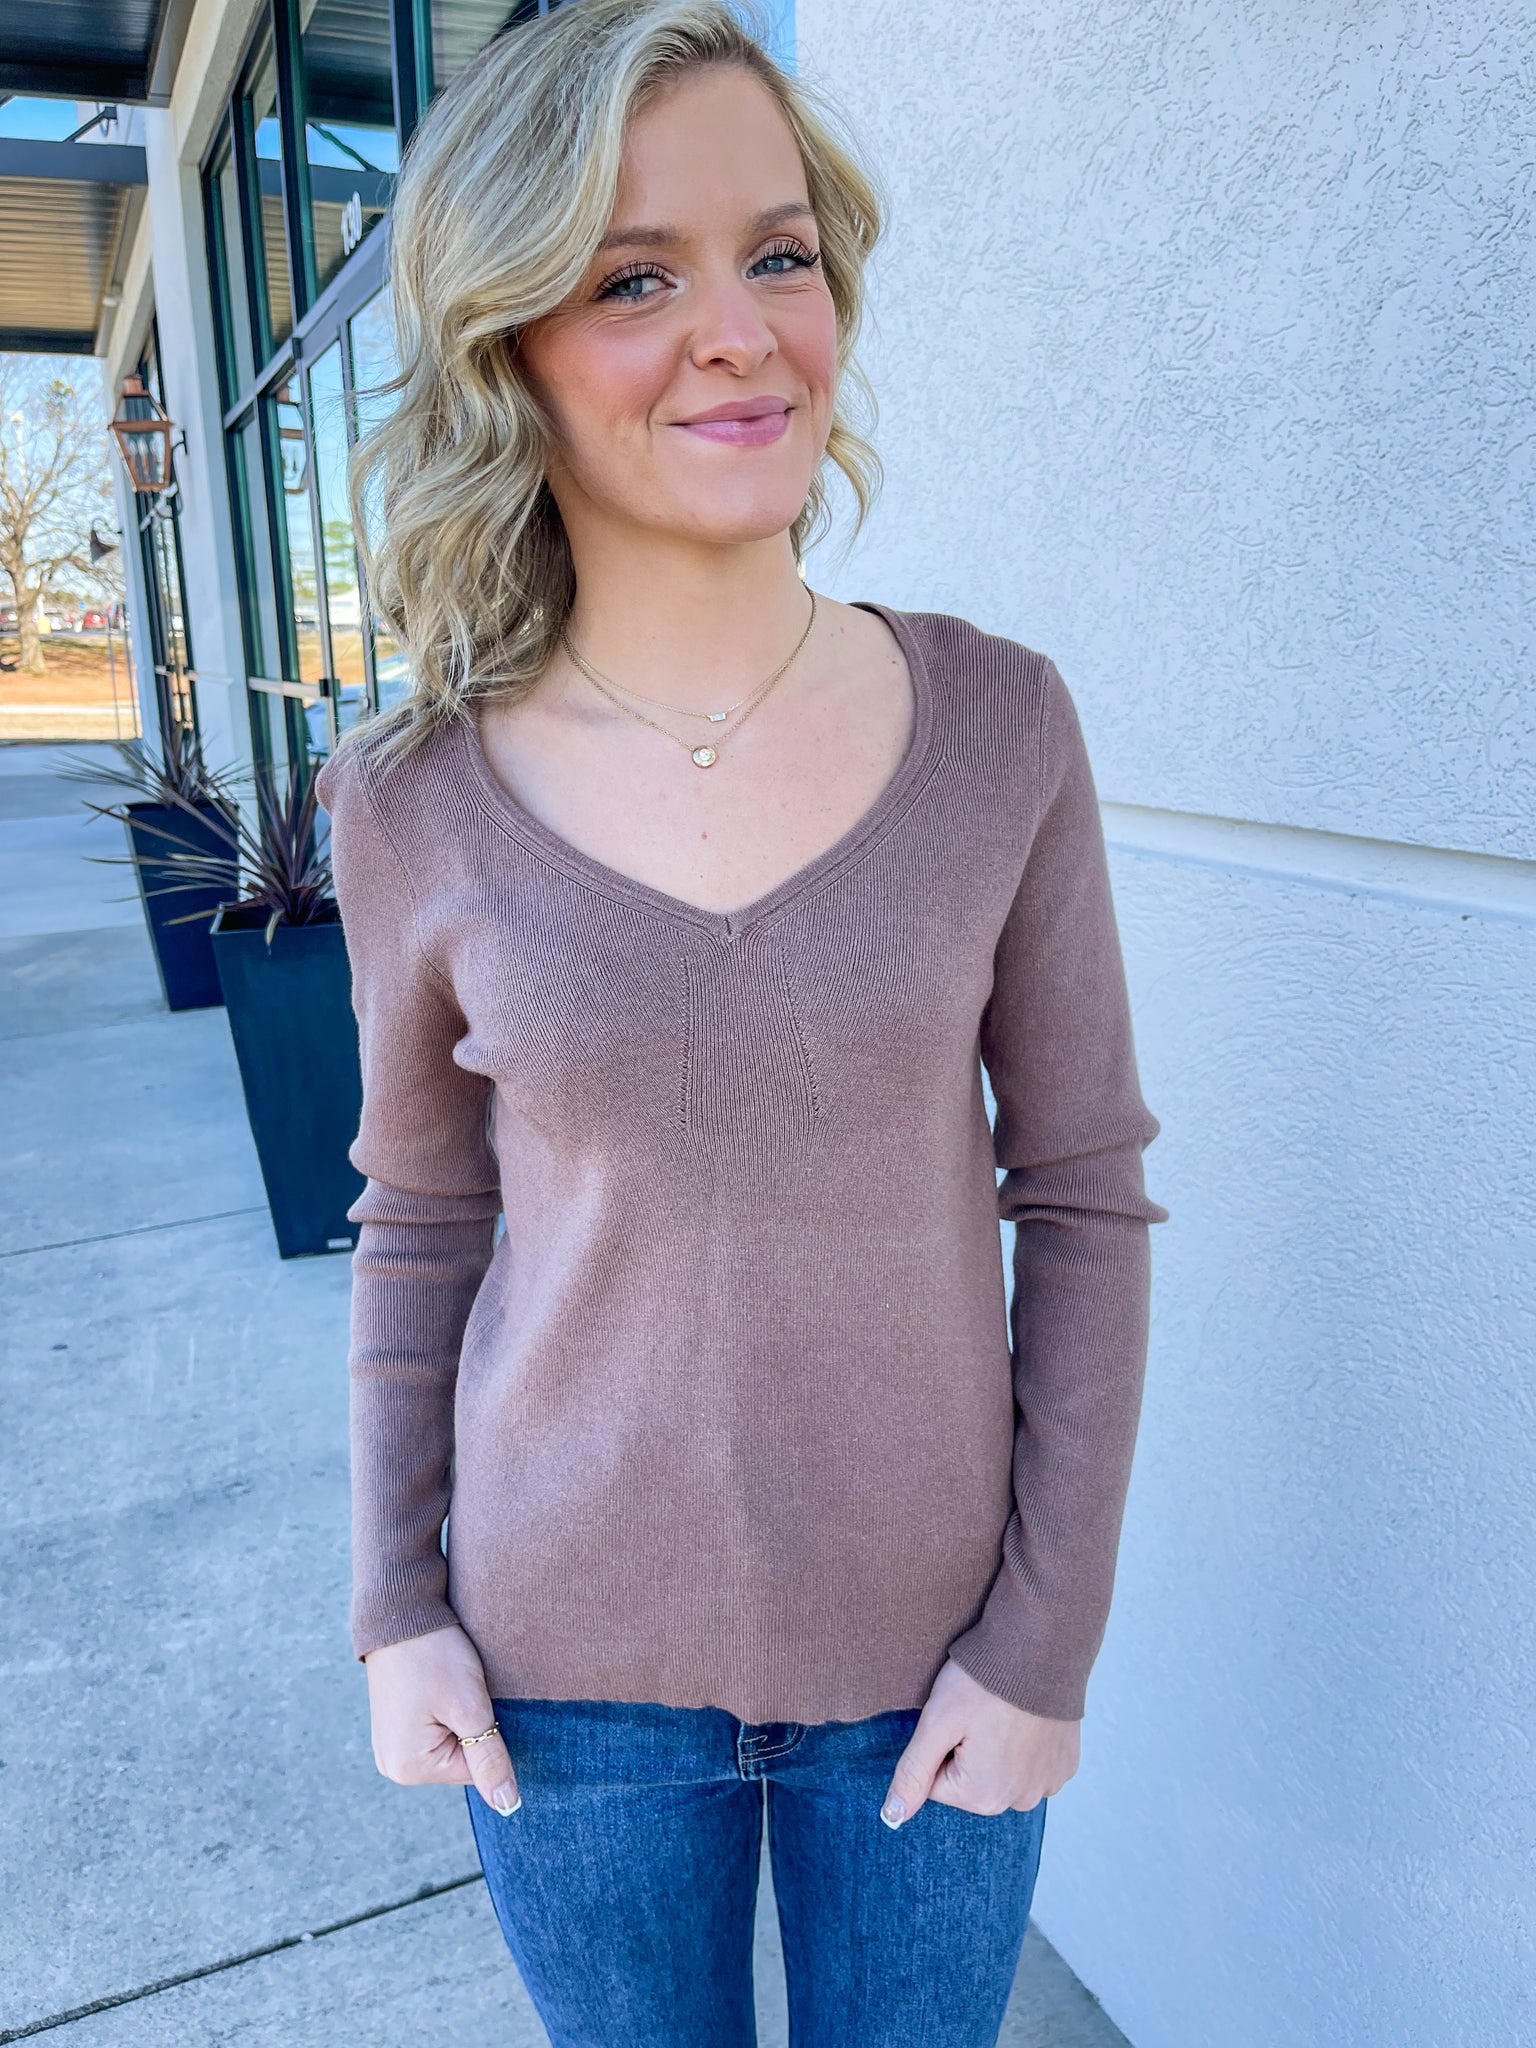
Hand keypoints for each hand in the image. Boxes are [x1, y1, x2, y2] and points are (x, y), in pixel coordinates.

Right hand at [363, 1622, 519, 1815]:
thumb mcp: (470, 1707)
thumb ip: (490, 1759)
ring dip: (460, 1718)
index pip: (476, 1770)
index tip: (478, 1700)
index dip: (489, 1734)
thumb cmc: (435, 1656)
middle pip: (461, 1760)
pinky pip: (434, 1730)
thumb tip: (507, 1805)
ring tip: (449, 1686)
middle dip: (473, 1727)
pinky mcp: (394, 1726)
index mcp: (409, 1768)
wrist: (401, 1613)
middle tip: (462, 1689)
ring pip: (450, 1743)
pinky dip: (446, 1711)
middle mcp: (393, 1766)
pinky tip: (439, 1686)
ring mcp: (390, 1746)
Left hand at [880, 1658, 1078, 1826]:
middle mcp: (1019, 1802)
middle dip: (968, 1751)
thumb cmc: (984, 1682)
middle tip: (978, 1713)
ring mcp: (1047, 1785)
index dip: (940, 1745)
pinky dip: (1027, 1745)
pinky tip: (1027, 1717)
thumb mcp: (937, 1722)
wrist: (1041, 1647)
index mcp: (982, 1796)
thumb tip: (892, 1818)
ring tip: (1003, 1713)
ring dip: (998, 1750)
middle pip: (971, 1783)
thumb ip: (913, 1773)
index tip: (956, 1719)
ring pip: (1002, 1774)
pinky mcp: (1065, 1765)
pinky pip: (1033, 1765)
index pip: (937, 1783)